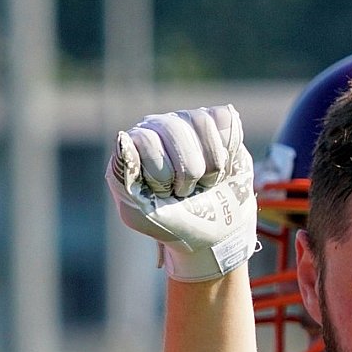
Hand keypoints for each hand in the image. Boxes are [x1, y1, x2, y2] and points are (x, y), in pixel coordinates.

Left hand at [107, 104, 255, 282]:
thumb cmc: (172, 222)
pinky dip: (228, 150)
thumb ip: (125, 178)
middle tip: (185, 191)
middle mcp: (155, 127)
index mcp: (131, 148)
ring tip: (203, 181)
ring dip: (210, 164)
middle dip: (187, 171)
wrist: (214, 231)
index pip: (146, 141)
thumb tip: (123, 137)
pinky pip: (224, 121)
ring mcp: (186, 120)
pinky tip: (221, 167)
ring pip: (201, 122)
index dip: (162, 175)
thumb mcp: (140, 213)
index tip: (163, 195)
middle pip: (174, 128)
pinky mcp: (216, 121)